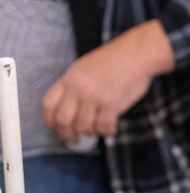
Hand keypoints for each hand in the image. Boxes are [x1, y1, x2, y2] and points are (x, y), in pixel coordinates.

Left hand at [42, 19, 174, 142]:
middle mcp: (78, 88)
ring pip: (83, 126)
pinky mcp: (111, 104)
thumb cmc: (115, 60)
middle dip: (67, 134)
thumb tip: (70, 110)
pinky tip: (111, 128)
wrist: (137, 54)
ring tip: (99, 129)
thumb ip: (74, 86)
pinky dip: (107, 131)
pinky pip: (103, 126)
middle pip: (63, 120)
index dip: (50, 121)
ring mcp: (94, 96)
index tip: (56, 127)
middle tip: (75, 139)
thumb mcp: (85, 68)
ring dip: (91, 132)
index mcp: (69, 78)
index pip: (49, 105)